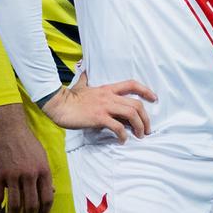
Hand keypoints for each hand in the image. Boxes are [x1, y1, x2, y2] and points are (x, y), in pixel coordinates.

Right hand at [0, 103, 52, 212]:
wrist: (8, 126)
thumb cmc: (26, 141)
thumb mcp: (42, 156)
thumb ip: (46, 175)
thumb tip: (52, 192)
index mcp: (43, 171)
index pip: (47, 199)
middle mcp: (30, 175)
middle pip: (31, 206)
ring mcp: (13, 175)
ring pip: (14, 205)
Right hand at [40, 72, 156, 141]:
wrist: (58, 104)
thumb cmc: (69, 97)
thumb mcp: (80, 85)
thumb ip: (85, 80)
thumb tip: (84, 72)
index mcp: (107, 89)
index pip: (132, 85)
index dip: (146, 91)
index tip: (154, 98)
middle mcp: (109, 97)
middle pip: (136, 104)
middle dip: (145, 118)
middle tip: (146, 129)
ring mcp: (104, 107)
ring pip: (131, 114)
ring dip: (139, 126)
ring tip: (139, 136)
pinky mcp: (98, 118)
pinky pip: (117, 127)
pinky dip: (123, 135)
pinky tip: (122, 140)